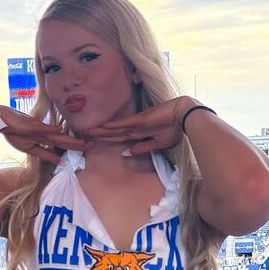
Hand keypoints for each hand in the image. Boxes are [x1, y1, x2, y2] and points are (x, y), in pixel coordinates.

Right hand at [0, 105, 88, 165]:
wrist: (1, 121)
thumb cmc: (14, 133)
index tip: (85, 149)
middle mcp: (45, 133)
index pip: (62, 144)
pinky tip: (61, 131)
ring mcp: (39, 129)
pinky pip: (43, 129)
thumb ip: (44, 154)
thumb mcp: (30, 148)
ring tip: (82, 142)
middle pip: (64, 140)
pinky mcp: (32, 125)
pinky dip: (52, 130)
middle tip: (91, 145)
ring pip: (58, 135)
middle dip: (77, 144)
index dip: (73, 147)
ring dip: (70, 139)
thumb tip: (58, 160)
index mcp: (45, 138)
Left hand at [83, 97, 197, 155]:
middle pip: (112, 133)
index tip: (95, 142)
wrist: (184, 116)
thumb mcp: (158, 143)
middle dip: (99, 136)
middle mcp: (134, 128)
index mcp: (138, 134)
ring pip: (114, 128)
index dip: (107, 140)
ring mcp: (136, 123)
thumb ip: (143, 148)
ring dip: (101, 131)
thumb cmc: (174, 129)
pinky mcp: (140, 120)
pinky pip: (123, 124)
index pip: (119, 138)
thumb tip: (127, 153)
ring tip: (87, 132)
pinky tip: (102, 127)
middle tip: (84, 136)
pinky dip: (113, 126)